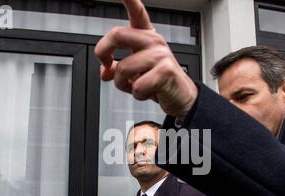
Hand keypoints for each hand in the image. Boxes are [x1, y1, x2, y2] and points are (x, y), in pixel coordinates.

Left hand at [94, 0, 197, 117]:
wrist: (181, 96)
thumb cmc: (159, 81)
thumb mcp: (134, 72)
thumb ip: (116, 68)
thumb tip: (105, 72)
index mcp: (146, 37)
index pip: (137, 12)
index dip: (130, 0)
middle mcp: (154, 41)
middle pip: (117, 35)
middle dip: (103, 53)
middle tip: (107, 66)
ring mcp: (160, 55)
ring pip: (123, 69)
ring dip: (123, 85)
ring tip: (136, 86)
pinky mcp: (165, 72)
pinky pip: (137, 86)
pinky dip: (138, 95)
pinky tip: (149, 92)